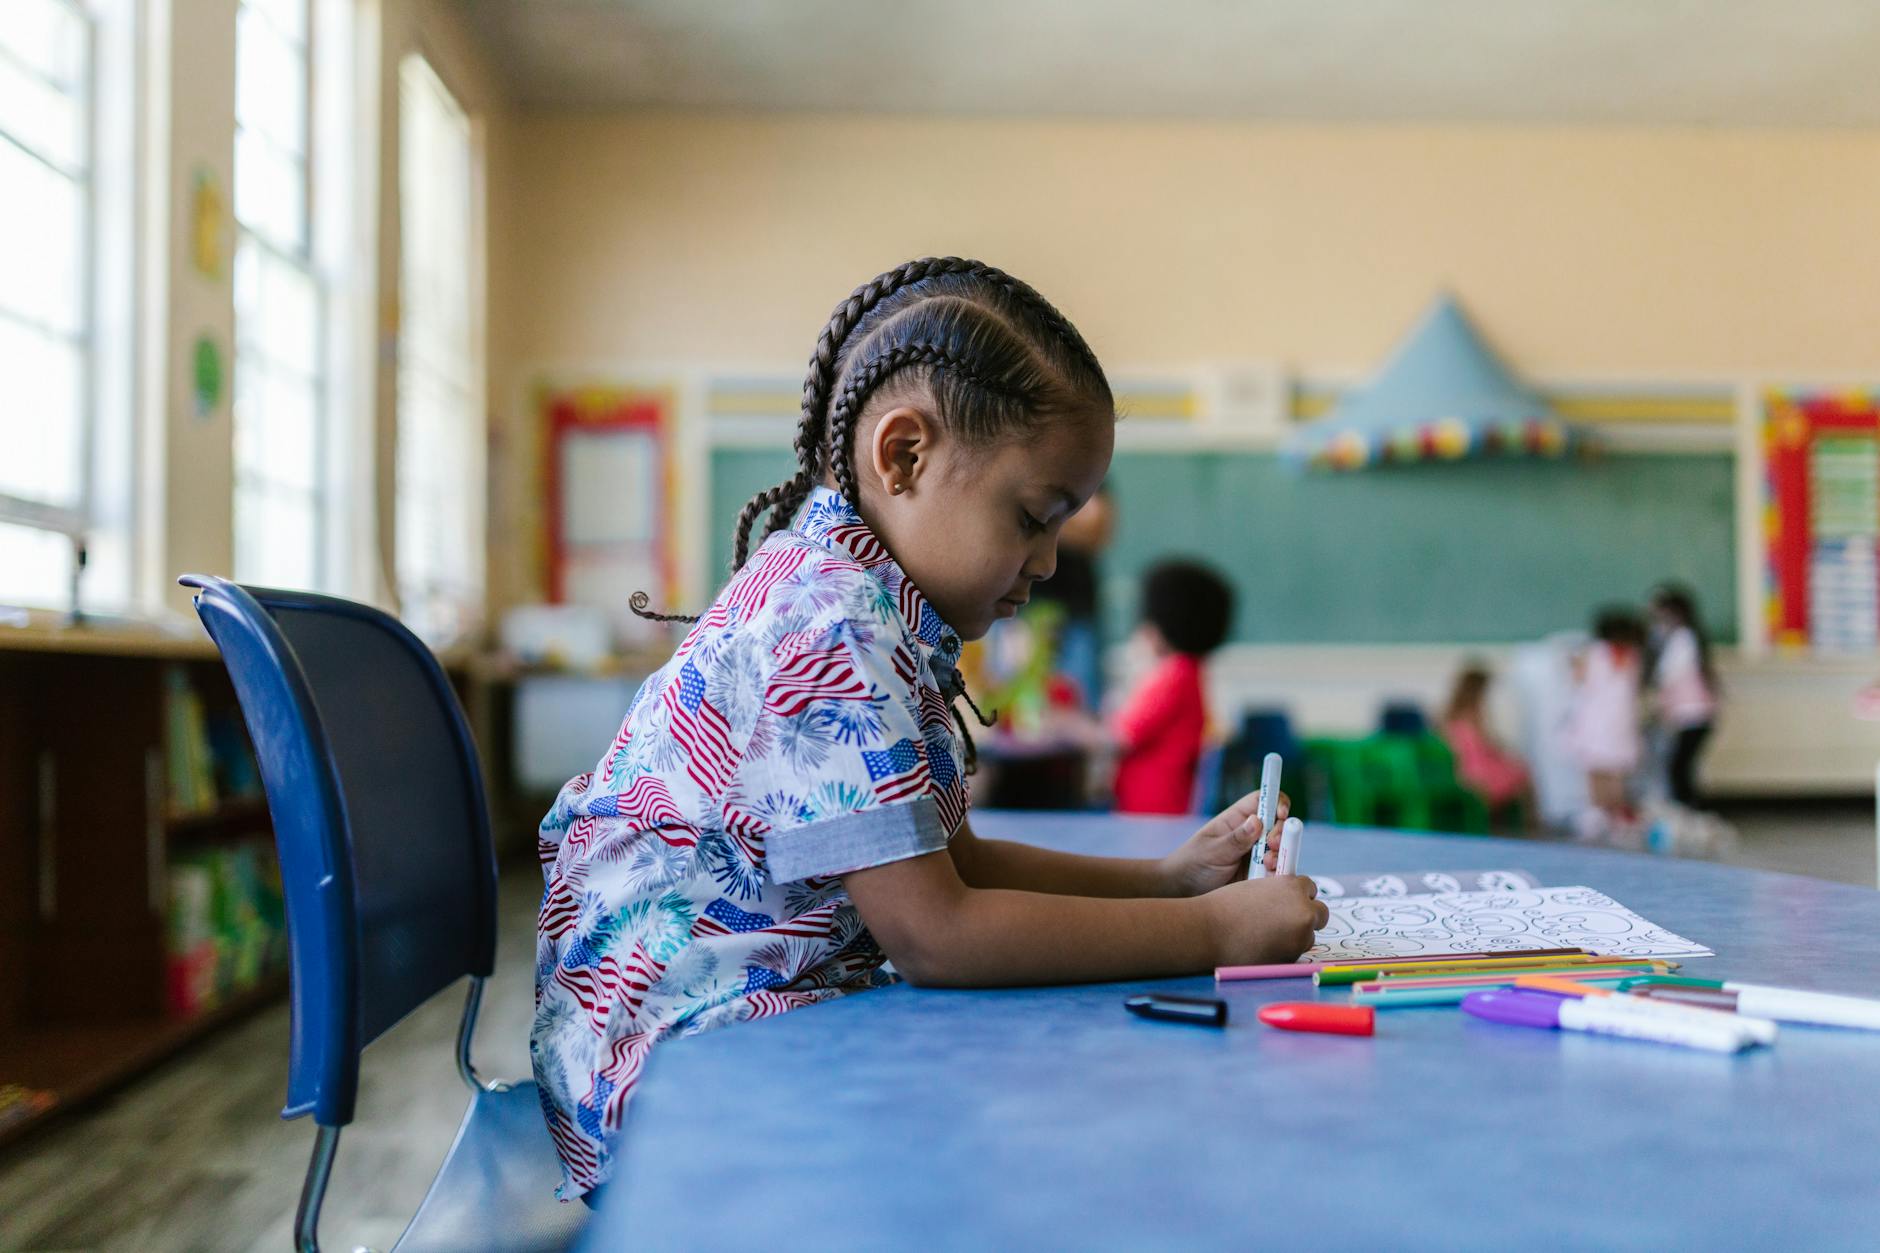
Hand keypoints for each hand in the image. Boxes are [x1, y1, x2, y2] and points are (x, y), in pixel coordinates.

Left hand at [1160, 789, 1290, 895]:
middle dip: (1281, 833)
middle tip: (1273, 845)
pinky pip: (1278, 871)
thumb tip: (1258, 821)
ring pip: (1281, 849)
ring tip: (1268, 865)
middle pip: (1278, 825)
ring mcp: (1258, 854)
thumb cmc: (1193, 864)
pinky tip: (1269, 878)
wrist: (1185, 892)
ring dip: (1281, 855)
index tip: (1281, 814)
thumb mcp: (1212, 851)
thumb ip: (1235, 839)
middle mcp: (1251, 834)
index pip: (1263, 801)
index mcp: (1237, 819)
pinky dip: (1279, 874)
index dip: (1277, 802)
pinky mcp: (1261, 874)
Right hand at [1200, 875, 1327, 966]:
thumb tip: (1291, 902)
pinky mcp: (1292, 958)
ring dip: (1296, 934)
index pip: (1310, 887)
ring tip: (1267, 934)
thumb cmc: (1225, 906)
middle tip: (1286, 919)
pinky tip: (1263, 945)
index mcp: (1292, 888)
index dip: (1299, 894)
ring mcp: (1300, 937)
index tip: (1288, 900)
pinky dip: (1285, 949)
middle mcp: (1303, 911)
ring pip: (1308, 934)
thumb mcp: (1256, 888)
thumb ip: (1278, 894)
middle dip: (1306, 915)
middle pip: (1320, 913)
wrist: (1208, 932)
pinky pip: (1296, 951)